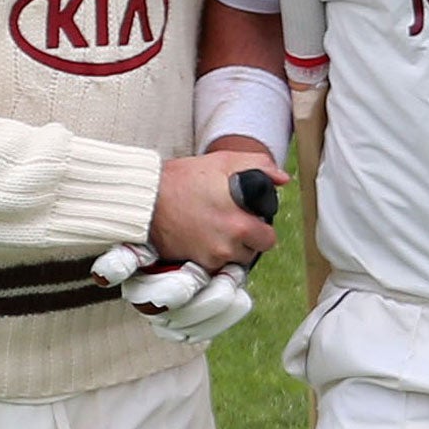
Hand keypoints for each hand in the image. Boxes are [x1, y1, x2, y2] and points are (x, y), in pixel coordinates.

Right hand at [148, 151, 285, 269]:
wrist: (145, 198)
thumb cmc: (182, 179)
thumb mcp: (224, 162)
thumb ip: (259, 166)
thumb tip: (283, 179)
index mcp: (241, 225)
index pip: (268, 240)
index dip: (261, 228)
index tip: (250, 219)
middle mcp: (227, 247)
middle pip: (250, 253)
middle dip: (246, 241)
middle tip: (231, 223)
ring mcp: (209, 259)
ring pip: (230, 261)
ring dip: (227, 250)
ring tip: (214, 229)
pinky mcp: (191, 265)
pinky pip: (211, 266)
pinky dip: (208, 256)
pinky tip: (200, 237)